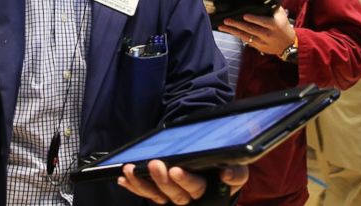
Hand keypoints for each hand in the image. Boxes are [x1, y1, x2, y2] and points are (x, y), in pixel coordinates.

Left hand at [117, 160, 247, 203]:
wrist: (216, 163)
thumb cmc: (227, 166)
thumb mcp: (237, 167)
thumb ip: (235, 172)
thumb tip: (226, 175)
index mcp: (208, 192)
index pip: (197, 189)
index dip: (186, 181)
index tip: (175, 169)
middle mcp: (189, 197)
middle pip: (174, 194)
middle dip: (162, 180)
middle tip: (154, 164)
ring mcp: (173, 196)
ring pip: (156, 195)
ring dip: (142, 183)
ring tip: (131, 170)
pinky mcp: (161, 193)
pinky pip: (146, 192)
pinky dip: (134, 186)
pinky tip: (124, 178)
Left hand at [218, 6, 294, 55]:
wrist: (287, 44)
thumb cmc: (283, 26)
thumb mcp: (282, 15)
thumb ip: (273, 6)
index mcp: (274, 25)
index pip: (263, 21)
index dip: (253, 19)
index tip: (244, 15)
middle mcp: (267, 34)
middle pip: (250, 29)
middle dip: (237, 24)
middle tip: (227, 20)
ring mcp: (262, 42)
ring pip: (245, 36)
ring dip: (233, 31)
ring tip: (223, 26)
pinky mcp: (258, 47)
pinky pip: (245, 41)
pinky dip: (237, 36)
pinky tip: (229, 31)